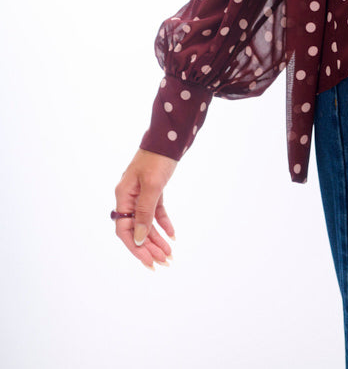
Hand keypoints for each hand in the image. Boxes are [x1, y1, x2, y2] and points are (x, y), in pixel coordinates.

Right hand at [113, 149, 177, 269]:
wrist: (169, 137)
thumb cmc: (158, 158)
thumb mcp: (152, 186)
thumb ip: (145, 212)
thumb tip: (139, 239)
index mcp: (123, 196)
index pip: (125, 229)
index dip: (135, 247)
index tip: (148, 261)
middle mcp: (129, 197)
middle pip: (137, 228)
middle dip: (149, 247)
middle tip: (163, 262)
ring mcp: (141, 193)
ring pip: (147, 222)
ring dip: (158, 238)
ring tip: (169, 254)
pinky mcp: (153, 189)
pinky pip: (156, 211)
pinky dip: (163, 223)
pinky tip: (172, 235)